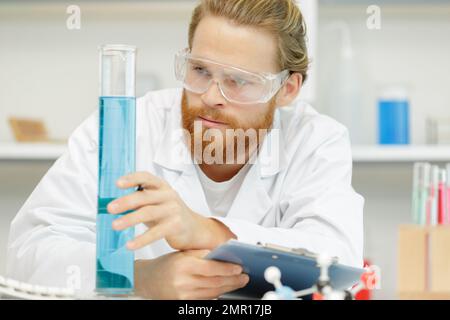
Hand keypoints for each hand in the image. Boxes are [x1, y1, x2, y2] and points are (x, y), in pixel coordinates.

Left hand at [107, 171, 234, 250]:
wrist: (195, 229)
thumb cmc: (170, 214)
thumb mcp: (157, 203)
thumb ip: (140, 200)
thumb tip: (114, 204)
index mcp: (162, 187)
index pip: (146, 177)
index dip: (132, 179)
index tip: (117, 184)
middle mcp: (168, 195)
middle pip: (144, 196)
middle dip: (125, 202)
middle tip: (110, 208)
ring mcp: (173, 210)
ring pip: (148, 213)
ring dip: (129, 219)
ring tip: (115, 225)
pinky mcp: (176, 225)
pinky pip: (156, 233)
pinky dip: (141, 239)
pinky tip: (130, 245)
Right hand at [135, 250, 248, 299]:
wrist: (146, 280)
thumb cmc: (165, 264)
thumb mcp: (182, 254)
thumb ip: (201, 254)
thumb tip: (223, 254)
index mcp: (184, 265)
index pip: (212, 268)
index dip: (228, 269)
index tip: (239, 268)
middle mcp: (183, 281)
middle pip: (214, 283)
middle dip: (232, 280)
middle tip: (244, 277)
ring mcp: (182, 295)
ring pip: (212, 293)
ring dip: (227, 289)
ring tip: (237, 283)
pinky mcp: (182, 304)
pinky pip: (204, 300)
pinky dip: (216, 295)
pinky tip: (223, 291)